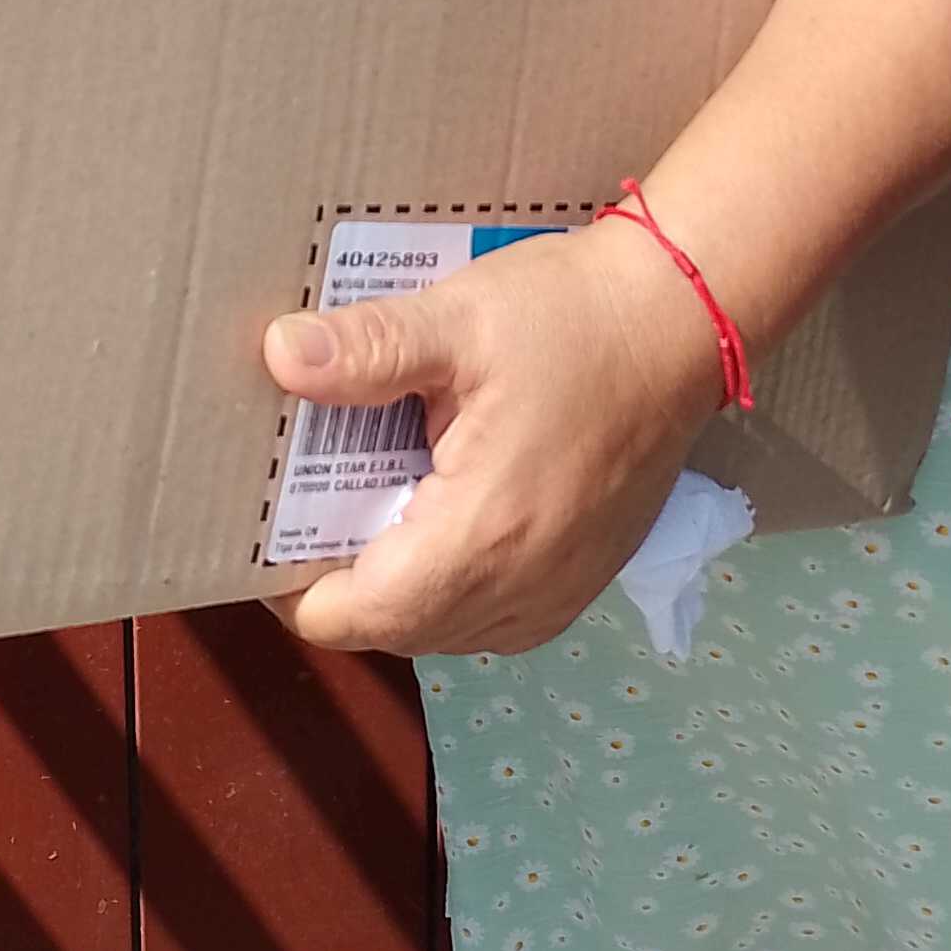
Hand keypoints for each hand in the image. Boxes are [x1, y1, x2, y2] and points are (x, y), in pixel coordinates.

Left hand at [262, 218, 729, 655]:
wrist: (684, 324)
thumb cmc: (572, 319)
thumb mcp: (460, 321)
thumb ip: (367, 349)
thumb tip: (278, 357)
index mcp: (479, 537)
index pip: (351, 617)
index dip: (291, 587)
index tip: (266, 529)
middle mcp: (521, 590)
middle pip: (388, 629)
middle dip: (340, 580)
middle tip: (314, 502)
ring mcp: (558, 596)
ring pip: (438, 631)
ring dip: (395, 587)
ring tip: (373, 503)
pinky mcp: (581, 584)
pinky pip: (487, 620)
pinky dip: (447, 588)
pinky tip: (439, 517)